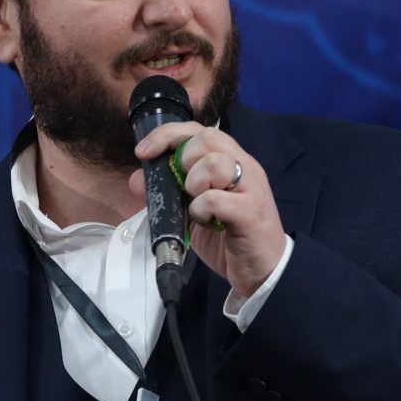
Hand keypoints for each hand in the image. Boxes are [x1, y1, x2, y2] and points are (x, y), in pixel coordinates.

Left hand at [130, 121, 287, 302]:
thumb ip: (170, 192)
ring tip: (199, 207)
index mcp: (233, 161)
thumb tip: (137, 180)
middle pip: (207, 138)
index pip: (200, 130)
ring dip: (194, 185)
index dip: (168, 135)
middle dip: (183, 161)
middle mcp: (245, 167)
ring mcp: (251, 187)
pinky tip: (207, 223)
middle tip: (186, 189)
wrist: (263, 270)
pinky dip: (200, 211)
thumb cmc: (229, 237)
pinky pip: (214, 199)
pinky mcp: (250, 211)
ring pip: (213, 164)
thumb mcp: (193, 210)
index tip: (143, 152)